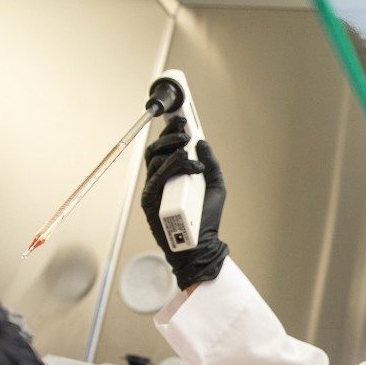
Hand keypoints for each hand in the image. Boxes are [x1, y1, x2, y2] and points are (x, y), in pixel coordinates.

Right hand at [140, 118, 228, 289]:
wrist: (201, 245)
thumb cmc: (206, 219)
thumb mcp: (215, 186)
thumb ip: (211, 165)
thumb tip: (203, 143)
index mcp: (172, 176)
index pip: (166, 149)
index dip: (170, 132)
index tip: (181, 118)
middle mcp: (160, 181)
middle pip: (156, 150)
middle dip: (169, 134)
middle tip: (184, 128)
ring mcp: (154, 190)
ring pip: (154, 159)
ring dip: (171, 147)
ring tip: (187, 143)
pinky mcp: (150, 201)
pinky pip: (157, 177)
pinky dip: (171, 165)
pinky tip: (185, 161)